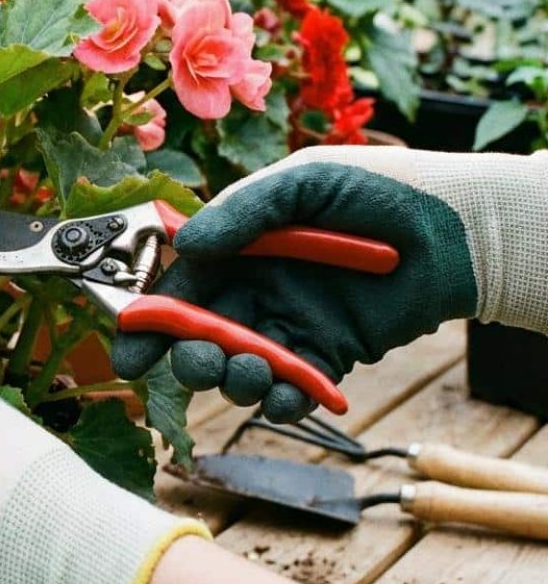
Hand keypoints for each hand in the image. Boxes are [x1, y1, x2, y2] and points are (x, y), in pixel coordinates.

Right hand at [113, 146, 486, 422]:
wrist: (453, 231)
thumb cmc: (376, 190)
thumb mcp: (301, 183)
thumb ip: (241, 212)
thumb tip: (183, 246)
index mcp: (236, 249)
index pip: (178, 287)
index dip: (149, 319)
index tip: (130, 349)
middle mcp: (254, 290)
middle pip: (199, 336)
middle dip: (189, 357)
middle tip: (200, 363)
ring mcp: (288, 326)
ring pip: (238, 367)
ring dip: (232, 380)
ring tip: (250, 372)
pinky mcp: (326, 357)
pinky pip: (290, 389)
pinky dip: (281, 400)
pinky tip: (285, 394)